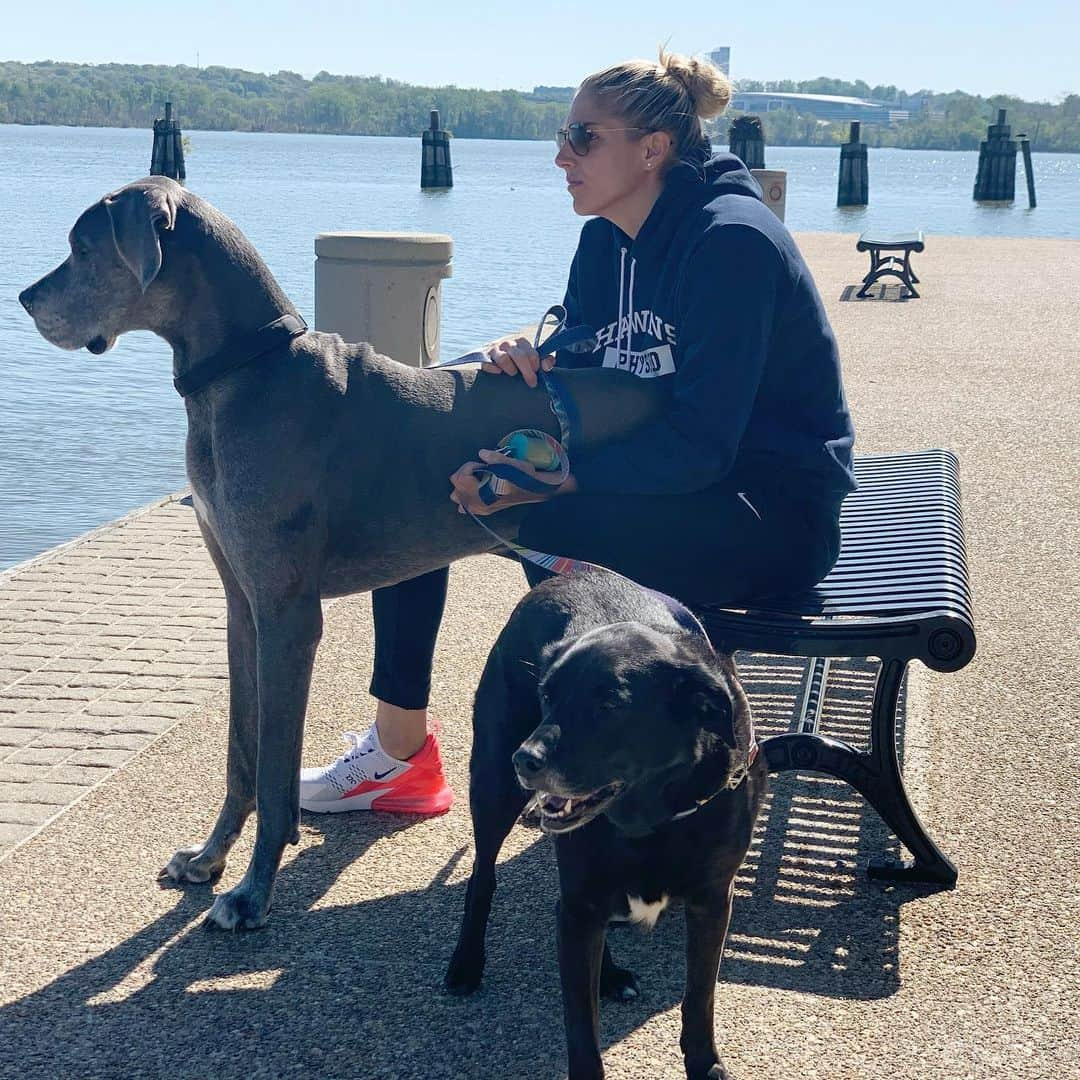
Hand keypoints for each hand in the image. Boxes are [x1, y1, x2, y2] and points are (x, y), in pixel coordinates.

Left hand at [450, 450, 569, 515]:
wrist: (534, 490)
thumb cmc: (522, 477)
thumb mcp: (510, 463)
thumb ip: (493, 457)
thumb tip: (481, 453)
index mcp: (481, 492)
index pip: (460, 477)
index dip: (469, 466)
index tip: (482, 464)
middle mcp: (477, 503)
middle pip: (456, 487)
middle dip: (465, 475)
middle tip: (480, 470)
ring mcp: (480, 509)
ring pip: (458, 499)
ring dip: (463, 487)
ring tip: (476, 480)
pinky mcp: (484, 511)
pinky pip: (466, 508)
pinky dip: (467, 499)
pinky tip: (477, 491)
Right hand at [479, 336, 555, 387]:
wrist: (499, 368)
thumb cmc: (521, 365)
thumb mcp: (534, 362)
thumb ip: (545, 362)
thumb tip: (547, 365)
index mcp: (521, 342)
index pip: (530, 351)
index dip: (535, 363)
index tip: (537, 371)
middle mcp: (508, 343)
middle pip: (518, 356)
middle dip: (527, 371)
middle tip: (532, 383)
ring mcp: (495, 350)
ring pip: (503, 358)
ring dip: (510, 369)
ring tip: (513, 374)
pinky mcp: (483, 358)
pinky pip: (487, 363)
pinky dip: (493, 369)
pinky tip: (498, 373)